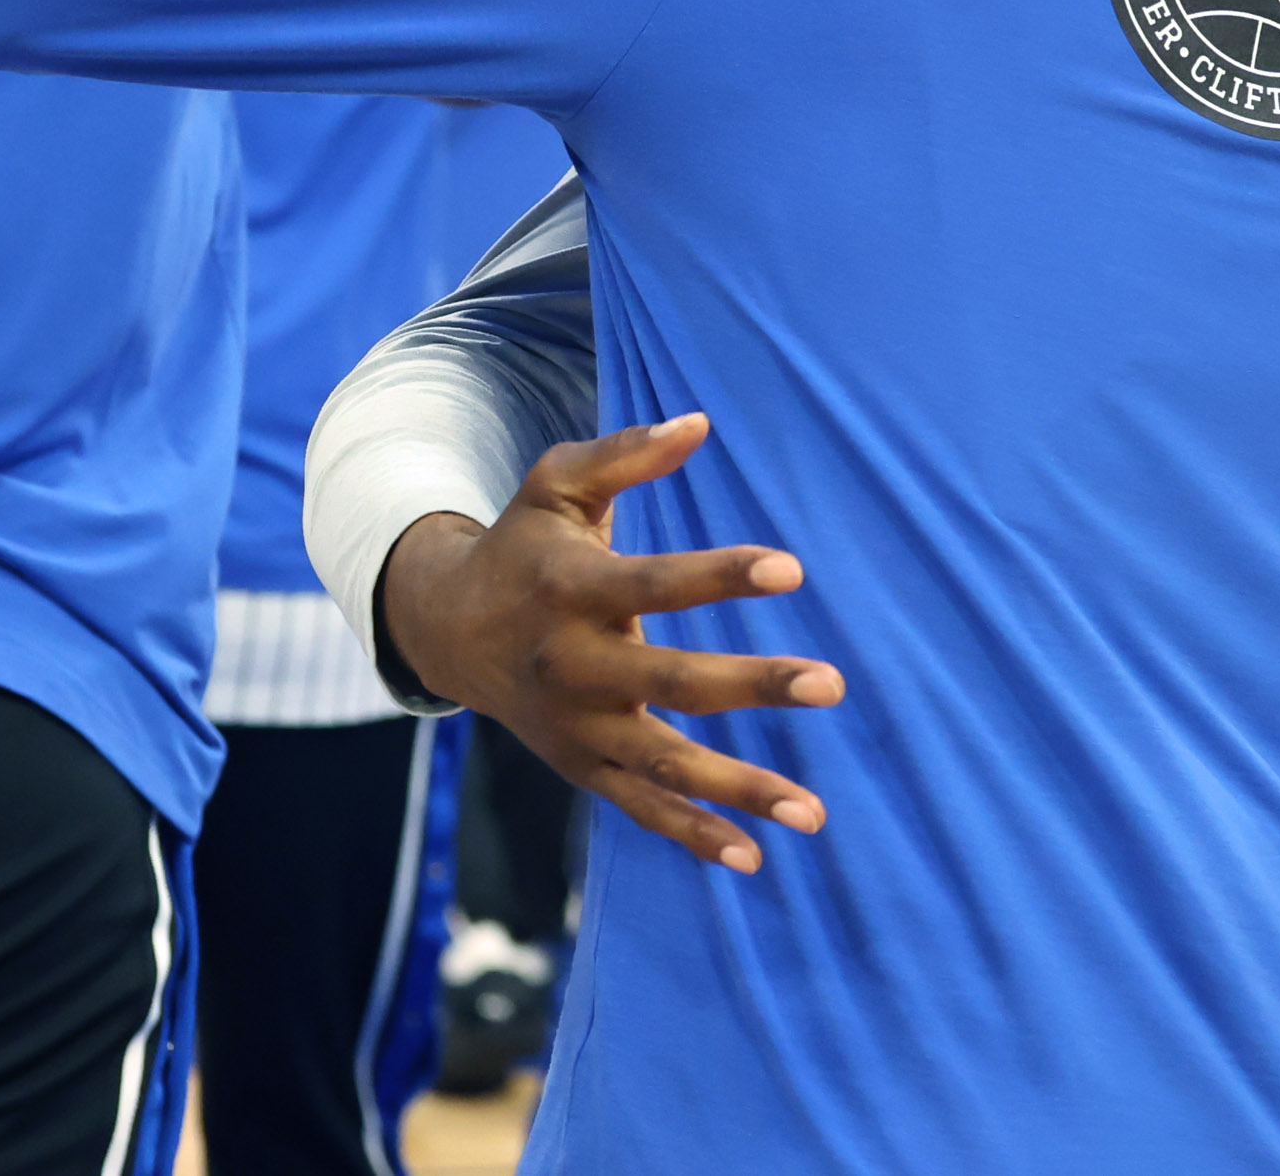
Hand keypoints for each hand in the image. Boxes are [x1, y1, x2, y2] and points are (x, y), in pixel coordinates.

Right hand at [378, 415, 843, 871]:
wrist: (448, 629)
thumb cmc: (522, 545)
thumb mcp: (556, 484)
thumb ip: (624, 452)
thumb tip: (699, 422)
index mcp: (571, 591)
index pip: (654, 584)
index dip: (719, 575)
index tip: (791, 568)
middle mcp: (574, 666)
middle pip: (672, 684)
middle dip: (754, 684)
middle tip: (832, 682)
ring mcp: (578, 728)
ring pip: (664, 767)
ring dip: (739, 789)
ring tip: (813, 812)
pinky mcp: (582, 767)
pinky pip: (641, 809)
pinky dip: (692, 836)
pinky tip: (754, 856)